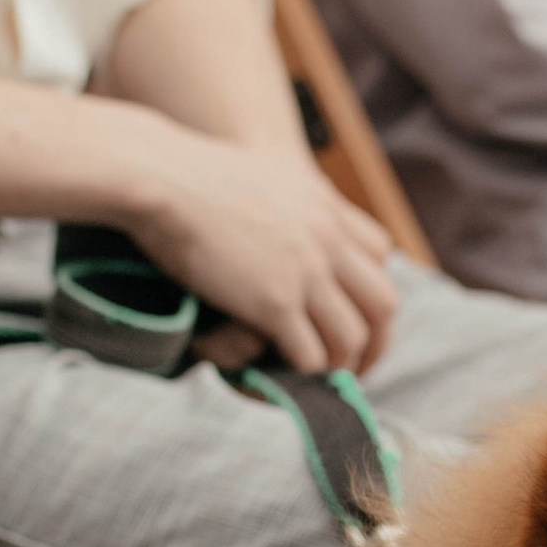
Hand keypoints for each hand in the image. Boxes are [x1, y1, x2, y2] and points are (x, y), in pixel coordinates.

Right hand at [135, 133, 401, 376]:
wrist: (164, 174)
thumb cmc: (193, 172)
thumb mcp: (262, 173)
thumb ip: (283, 197)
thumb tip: (274, 209)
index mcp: (326, 206)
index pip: (379, 252)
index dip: (369, 284)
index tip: (352, 307)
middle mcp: (327, 240)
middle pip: (382, 302)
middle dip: (376, 339)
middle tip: (355, 361)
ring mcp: (305, 273)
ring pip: (351, 336)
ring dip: (340, 363)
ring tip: (320, 374)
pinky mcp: (274, 302)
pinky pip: (311, 353)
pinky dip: (305, 370)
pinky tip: (286, 370)